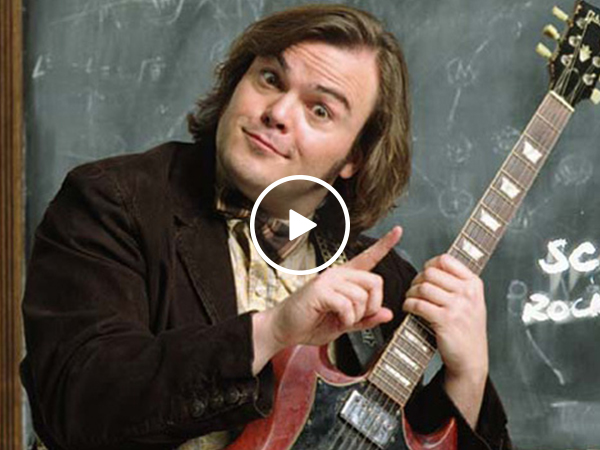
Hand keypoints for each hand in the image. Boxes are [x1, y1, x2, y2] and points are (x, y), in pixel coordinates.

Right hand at [252, 226, 401, 373]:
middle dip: (373, 305)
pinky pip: (348, 305)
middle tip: (358, 317)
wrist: (285, 329)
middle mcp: (338, 274)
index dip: (384, 244)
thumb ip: (366, 319)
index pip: (368, 257)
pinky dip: (347, 318)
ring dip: (356, 315)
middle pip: (374, 281)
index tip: (398, 231)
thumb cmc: (310, 323)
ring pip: (362, 295)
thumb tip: (387, 313)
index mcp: (345, 278)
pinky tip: (336, 320)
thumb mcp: (345, 324)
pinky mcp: (320, 290)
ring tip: (342, 319)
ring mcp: (328, 280)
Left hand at [402, 254, 487, 427]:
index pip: (446, 260)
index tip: (425, 274)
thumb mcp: (472, 301)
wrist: (471, 359)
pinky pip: (418, 304)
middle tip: (414, 290)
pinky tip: (409, 308)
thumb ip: (457, 283)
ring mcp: (457, 306)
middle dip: (417, 280)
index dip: (430, 265)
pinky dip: (408, 305)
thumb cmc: (467, 329)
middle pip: (430, 273)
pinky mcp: (445, 320)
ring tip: (411, 300)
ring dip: (410, 293)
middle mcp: (467, 293)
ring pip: (422, 287)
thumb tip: (432, 267)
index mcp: (474, 284)